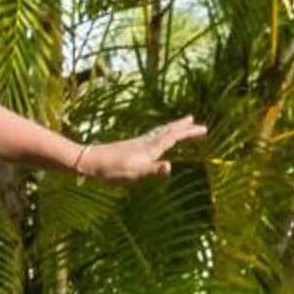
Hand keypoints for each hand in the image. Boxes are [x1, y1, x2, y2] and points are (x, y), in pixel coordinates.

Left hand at [72, 117, 203, 180]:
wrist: (89, 161)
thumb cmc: (112, 170)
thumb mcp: (134, 173)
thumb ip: (153, 170)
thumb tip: (170, 166)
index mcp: (150, 149)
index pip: (173, 138)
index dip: (188, 133)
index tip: (204, 129)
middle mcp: (145, 143)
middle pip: (167, 131)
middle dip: (182, 127)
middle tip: (194, 120)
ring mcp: (138, 143)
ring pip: (159, 132)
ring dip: (172, 127)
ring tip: (181, 123)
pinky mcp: (131, 146)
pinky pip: (152, 137)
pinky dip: (161, 133)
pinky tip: (157, 138)